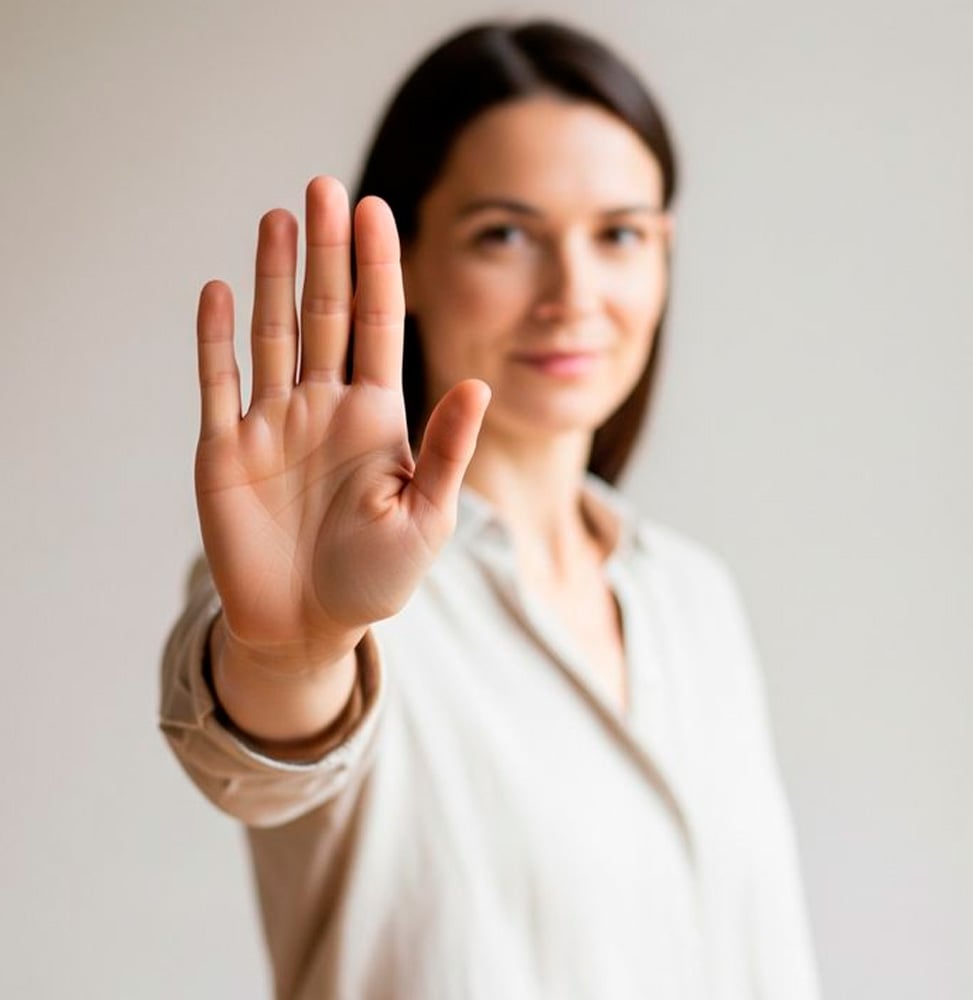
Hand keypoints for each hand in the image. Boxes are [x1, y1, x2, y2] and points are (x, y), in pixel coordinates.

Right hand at [193, 177, 489, 670]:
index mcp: (375, 418)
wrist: (307, 629)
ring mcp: (272, 425)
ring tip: (279, 218)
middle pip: (325, 314)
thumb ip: (447, 449)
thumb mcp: (425, 517)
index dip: (376, 268)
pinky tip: (220, 291)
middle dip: (326, 252)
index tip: (375, 209)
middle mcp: (323, 408)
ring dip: (274, 278)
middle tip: (323, 187)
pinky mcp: (225, 453)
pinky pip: (218, 384)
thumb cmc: (375, 580)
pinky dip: (216, 340)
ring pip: (273, 334)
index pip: (377, 325)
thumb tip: (479, 383)